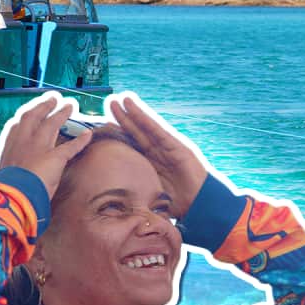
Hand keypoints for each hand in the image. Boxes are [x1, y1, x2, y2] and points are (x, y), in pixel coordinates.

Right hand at [0, 94, 92, 199]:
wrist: (12, 196)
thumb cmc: (4, 191)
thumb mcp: (0, 178)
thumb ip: (5, 174)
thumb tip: (2, 179)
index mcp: (8, 148)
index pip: (16, 127)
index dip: (26, 117)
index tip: (31, 112)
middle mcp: (23, 142)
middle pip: (33, 116)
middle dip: (43, 106)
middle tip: (52, 99)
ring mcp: (39, 148)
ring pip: (52, 124)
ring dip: (61, 114)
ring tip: (70, 105)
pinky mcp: (55, 158)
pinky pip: (71, 147)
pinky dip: (80, 140)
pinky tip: (88, 134)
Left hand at [112, 95, 207, 217]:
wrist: (200, 205)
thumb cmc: (177, 204)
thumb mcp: (149, 197)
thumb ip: (135, 194)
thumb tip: (115, 203)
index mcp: (149, 163)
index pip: (132, 145)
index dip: (119, 134)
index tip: (104, 125)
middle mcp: (157, 153)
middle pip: (137, 133)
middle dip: (124, 119)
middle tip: (111, 104)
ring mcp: (166, 148)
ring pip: (145, 128)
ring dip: (133, 114)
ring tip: (122, 100)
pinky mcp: (176, 147)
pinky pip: (157, 131)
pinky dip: (146, 119)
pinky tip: (135, 109)